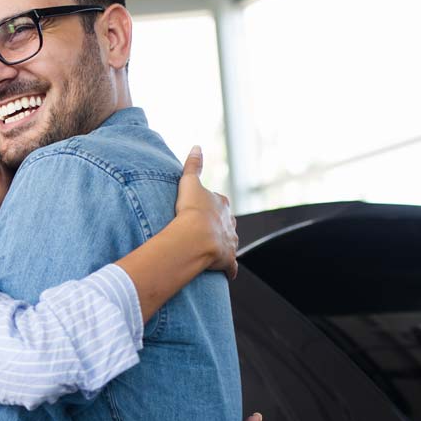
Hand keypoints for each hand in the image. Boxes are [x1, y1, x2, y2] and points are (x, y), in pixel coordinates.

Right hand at [176, 146, 237, 279]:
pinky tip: (228, 273)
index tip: (200, 212)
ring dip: (224, 246)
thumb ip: (193, 166)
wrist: (196, 237)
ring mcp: (230, 241)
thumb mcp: (189, 183)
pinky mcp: (228, 259)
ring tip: (214, 251)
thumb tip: (197, 146)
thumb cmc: (191, 210)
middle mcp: (230, 222)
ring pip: (230, 243)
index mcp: (222, 204)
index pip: (219, 203)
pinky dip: (230, 269)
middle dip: (220, 226)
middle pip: (227, 223)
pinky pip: (231, 266)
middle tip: (207, 231)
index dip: (210, 207)